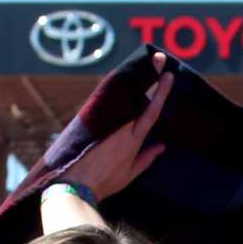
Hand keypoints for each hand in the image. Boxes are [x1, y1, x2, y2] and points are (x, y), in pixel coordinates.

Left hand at [62, 73, 172, 202]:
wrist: (73, 186)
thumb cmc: (103, 183)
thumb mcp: (129, 174)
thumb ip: (146, 158)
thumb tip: (162, 146)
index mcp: (133, 139)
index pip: (151, 111)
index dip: (161, 92)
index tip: (168, 75)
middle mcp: (120, 127)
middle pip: (138, 96)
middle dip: (149, 76)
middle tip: (159, 57)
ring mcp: (105, 123)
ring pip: (121, 98)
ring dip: (132, 81)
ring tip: (142, 66)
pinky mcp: (91, 123)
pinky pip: (106, 103)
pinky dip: (115, 91)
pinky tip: (119, 80)